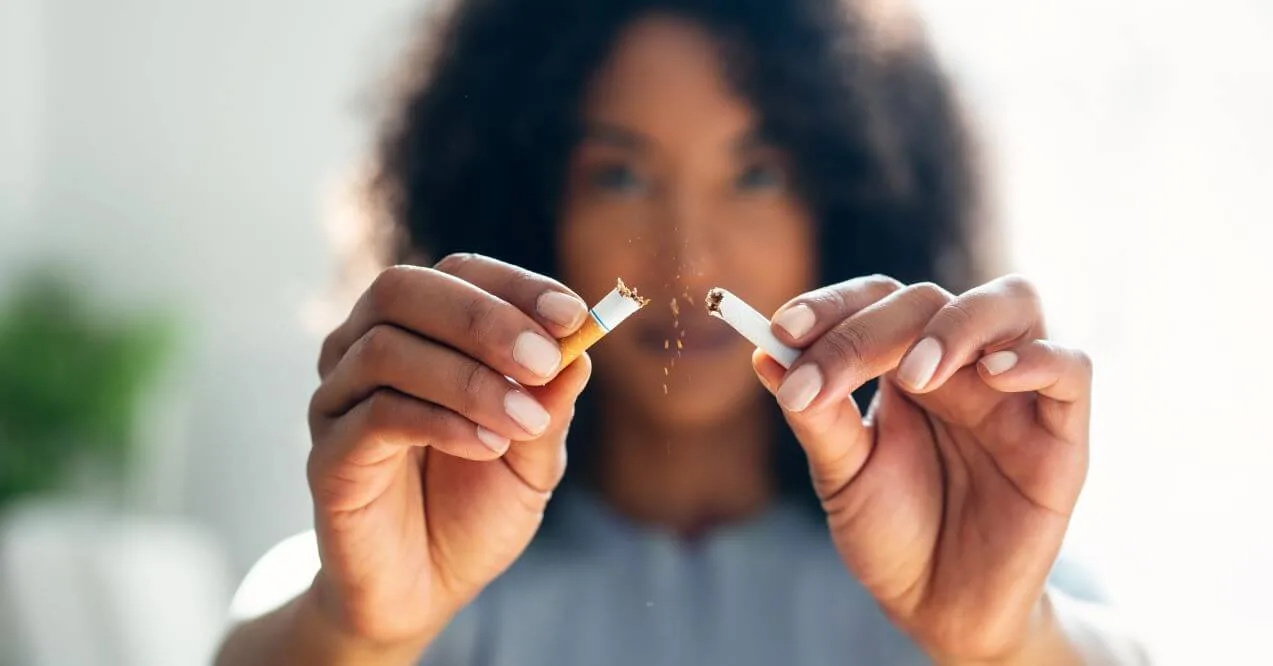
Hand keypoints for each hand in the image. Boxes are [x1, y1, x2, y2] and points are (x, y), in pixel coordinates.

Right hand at [306, 254, 591, 644]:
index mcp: (420, 334)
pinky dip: (441, 421)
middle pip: (402, 289)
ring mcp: (339, 400)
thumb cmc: (474, 511)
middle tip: (545, 360)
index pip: (458, 273)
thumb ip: (549, 406)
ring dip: (470, 379)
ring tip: (525, 423)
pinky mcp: (327, 456)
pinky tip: (487, 446)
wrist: (423, 592)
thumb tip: (580, 350)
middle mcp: (365, 350)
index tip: (573, 315)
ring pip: (386, 348)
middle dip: (483, 319)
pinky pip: (376, 415)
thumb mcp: (533, 458)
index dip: (515, 286)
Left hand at [753, 275, 1089, 660]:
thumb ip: (816, 417)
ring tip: (915, 373)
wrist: (939, 609)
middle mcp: (961, 364)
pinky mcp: (1061, 435)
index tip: (783, 330)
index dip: (832, 306)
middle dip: (869, 331)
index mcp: (905, 364)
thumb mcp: (843, 476)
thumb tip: (765, 355)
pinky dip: (1037, 358)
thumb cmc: (892, 534)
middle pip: (928, 300)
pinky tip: (991, 375)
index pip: (876, 300)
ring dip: (958, 324)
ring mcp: (1014, 392)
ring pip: (1013, 303)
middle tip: (826, 378)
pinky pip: (1072, 369)